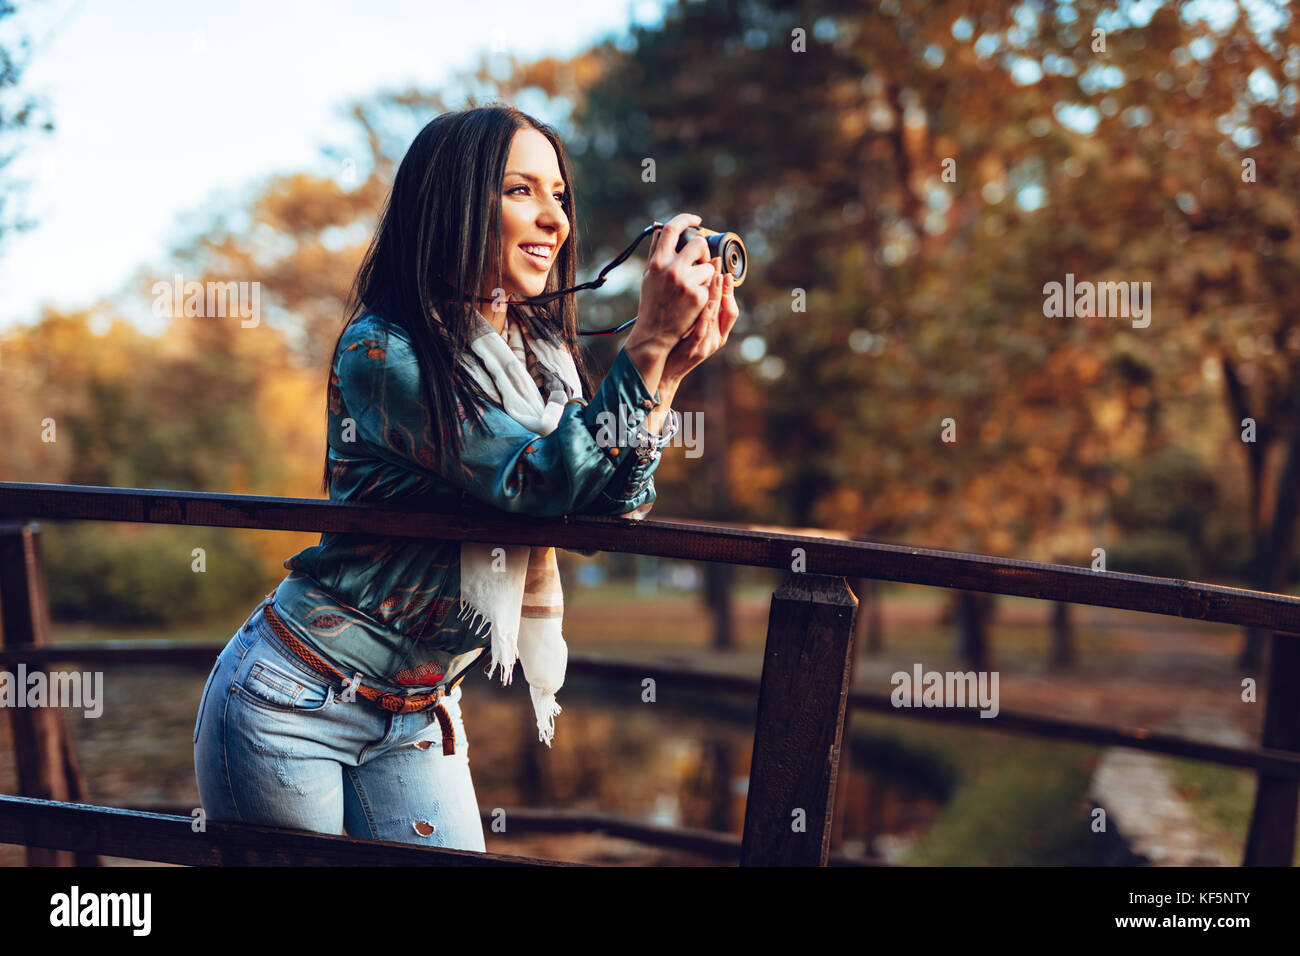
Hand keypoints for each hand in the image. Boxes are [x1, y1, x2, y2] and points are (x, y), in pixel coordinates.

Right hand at [625, 213, 715, 355]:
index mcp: (658, 262)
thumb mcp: (649, 275)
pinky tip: (695, 299)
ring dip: (707, 274)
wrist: (655, 333)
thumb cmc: (652, 302)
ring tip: (694, 286)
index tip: (696, 220)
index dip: (686, 219)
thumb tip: (659, 227)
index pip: (672, 228)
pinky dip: (707, 289)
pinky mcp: (699, 296)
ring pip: (710, 266)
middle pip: (699, 243)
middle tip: (701, 259)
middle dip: (703, 250)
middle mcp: (672, 270)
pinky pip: (712, 284)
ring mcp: (687, 283)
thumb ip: (655, 250)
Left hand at [660, 255, 737, 386]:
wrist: (663, 370)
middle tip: (719, 267)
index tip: (725, 271)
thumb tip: (700, 279)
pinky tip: (705, 302)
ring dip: (716, 296)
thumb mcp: (690, 325)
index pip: (731, 309)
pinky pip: (701, 331)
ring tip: (715, 278)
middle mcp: (716, 339)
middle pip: (726, 311)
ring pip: (715, 319)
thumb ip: (698, 309)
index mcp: (718, 333)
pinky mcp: (693, 351)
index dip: (730, 291)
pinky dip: (705, 316)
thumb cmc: (676, 343)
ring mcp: (705, 346)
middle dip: (724, 287)